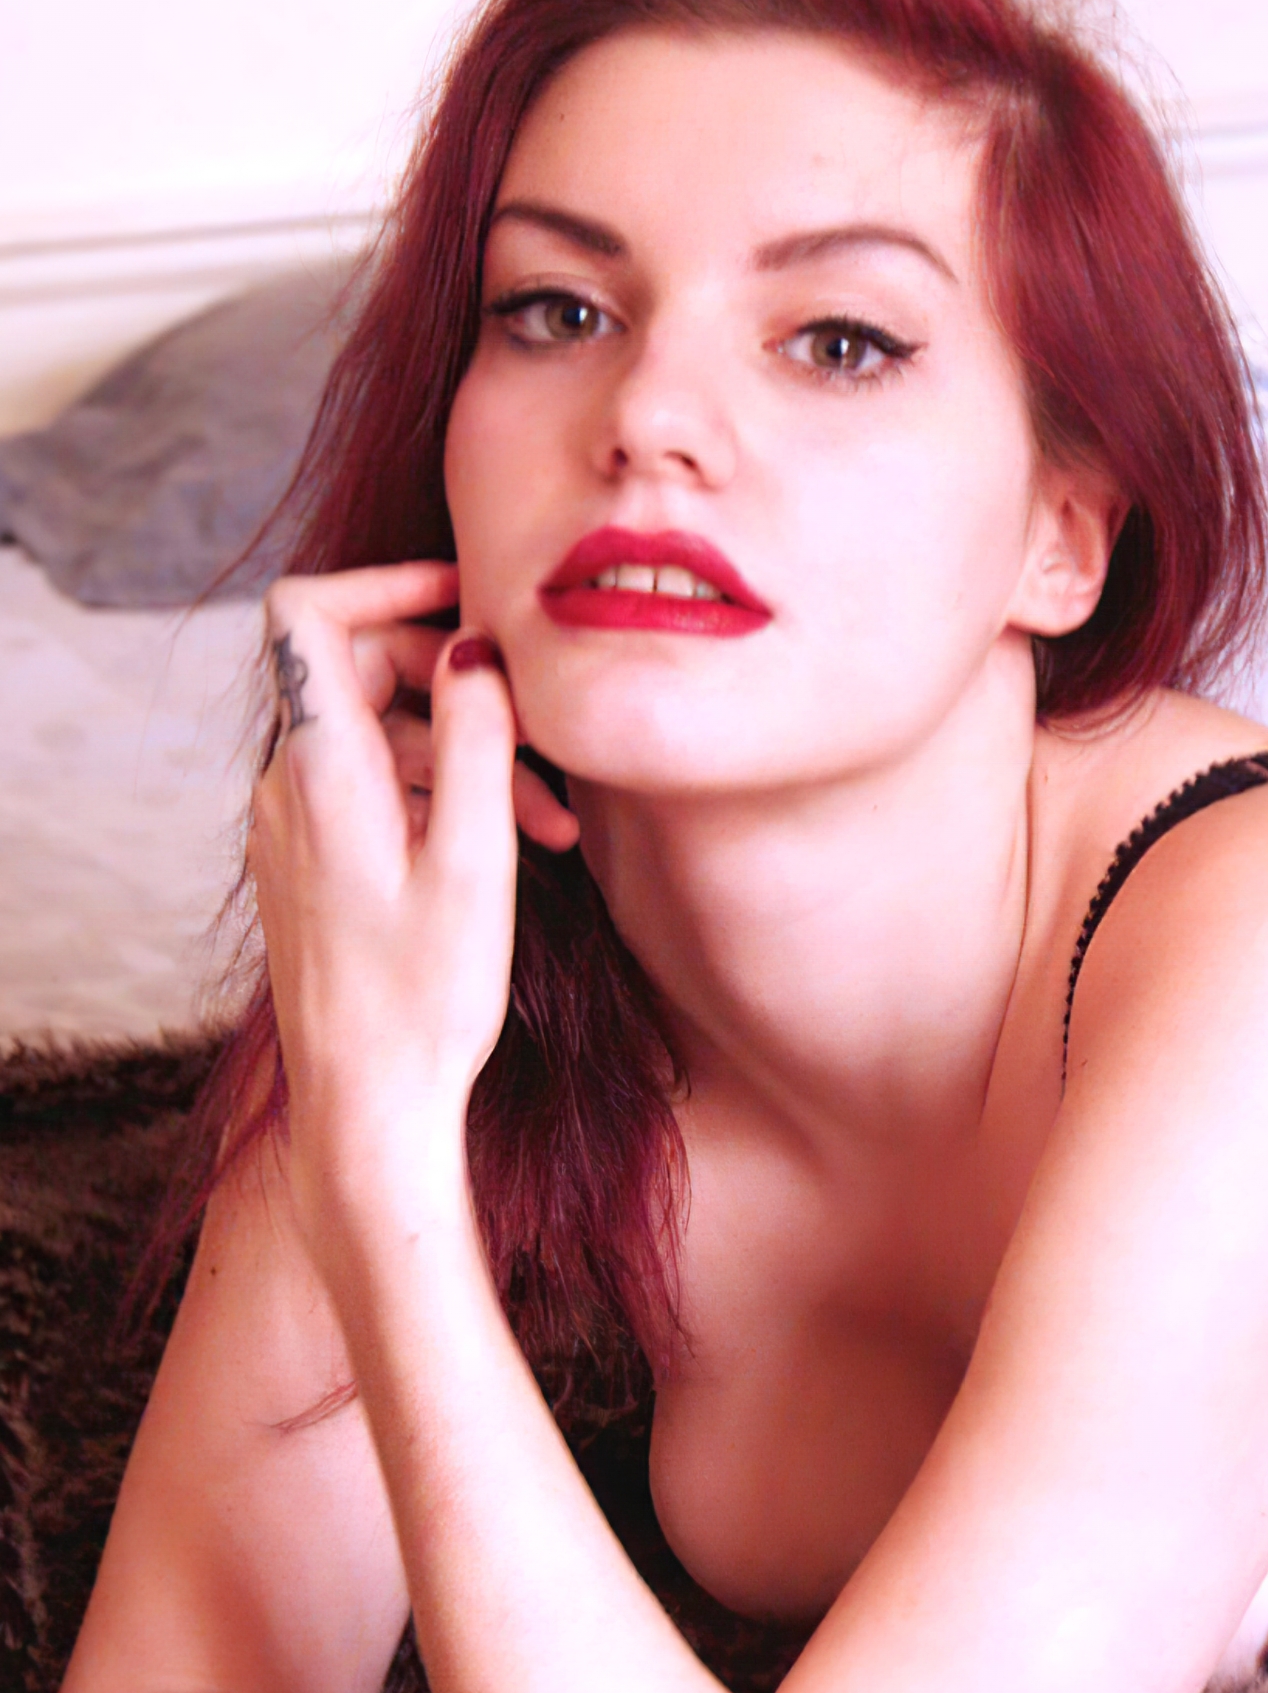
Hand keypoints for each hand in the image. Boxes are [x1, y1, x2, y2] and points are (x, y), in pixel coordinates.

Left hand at [248, 563, 576, 1175]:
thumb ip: (475, 741)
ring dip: (466, 756)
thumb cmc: (424, 1000)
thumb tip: (474, 648)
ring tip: (554, 821)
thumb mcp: (476, 861)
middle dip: (460, 687)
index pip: (305, 614)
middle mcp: (288, 788)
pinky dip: (438, 799)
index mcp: (320, 772)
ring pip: (378, 740)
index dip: (384, 582)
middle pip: (359, 669)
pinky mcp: (309, 866)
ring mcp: (292, 828)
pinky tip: (508, 848)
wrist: (367, 1109)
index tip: (467, 599)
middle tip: (547, 733)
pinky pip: (369, 794)